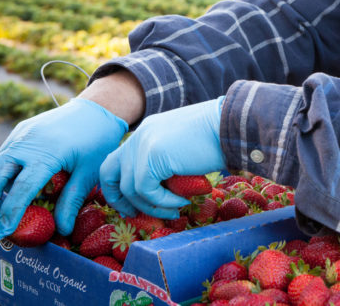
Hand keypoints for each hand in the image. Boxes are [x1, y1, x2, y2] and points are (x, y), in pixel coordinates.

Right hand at [0, 98, 127, 237]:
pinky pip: (5, 154)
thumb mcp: (90, 173)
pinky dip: (3, 173)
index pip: (21, 189)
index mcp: (46, 154)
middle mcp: (27, 142)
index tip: (4, 232)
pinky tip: (15, 188)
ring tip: (6, 210)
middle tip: (0, 223)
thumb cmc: (98, 141)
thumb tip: (62, 230)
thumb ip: (73, 200)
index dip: (10, 212)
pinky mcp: (21, 130)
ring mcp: (21, 134)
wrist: (99, 108)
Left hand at [99, 97, 224, 218]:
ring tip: (174, 208)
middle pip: (109, 172)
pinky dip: (162, 201)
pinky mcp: (152, 157)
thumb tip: (162, 191)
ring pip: (130, 188)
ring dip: (151, 205)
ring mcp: (143, 145)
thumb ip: (167, 163)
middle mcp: (139, 136)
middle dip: (117, 198)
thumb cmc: (217, 137)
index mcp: (146, 132)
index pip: (118, 161)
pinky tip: (181, 200)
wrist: (229, 124)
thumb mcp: (183, 148)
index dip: (119, 186)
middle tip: (134, 214)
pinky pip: (146, 190)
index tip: (132, 204)